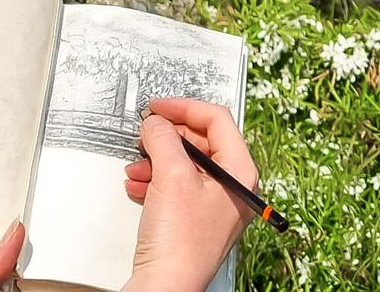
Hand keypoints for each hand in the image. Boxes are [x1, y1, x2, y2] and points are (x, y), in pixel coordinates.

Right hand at [122, 98, 258, 291]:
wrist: (165, 289)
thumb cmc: (180, 244)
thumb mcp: (172, 175)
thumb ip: (164, 138)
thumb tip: (157, 122)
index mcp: (241, 170)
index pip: (217, 119)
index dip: (185, 107)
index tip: (160, 106)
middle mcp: (233, 186)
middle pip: (202, 140)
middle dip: (169, 136)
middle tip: (148, 131)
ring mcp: (215, 205)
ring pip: (185, 163)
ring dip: (158, 159)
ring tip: (138, 165)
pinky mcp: (195, 221)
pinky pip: (177, 186)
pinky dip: (156, 180)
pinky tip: (139, 184)